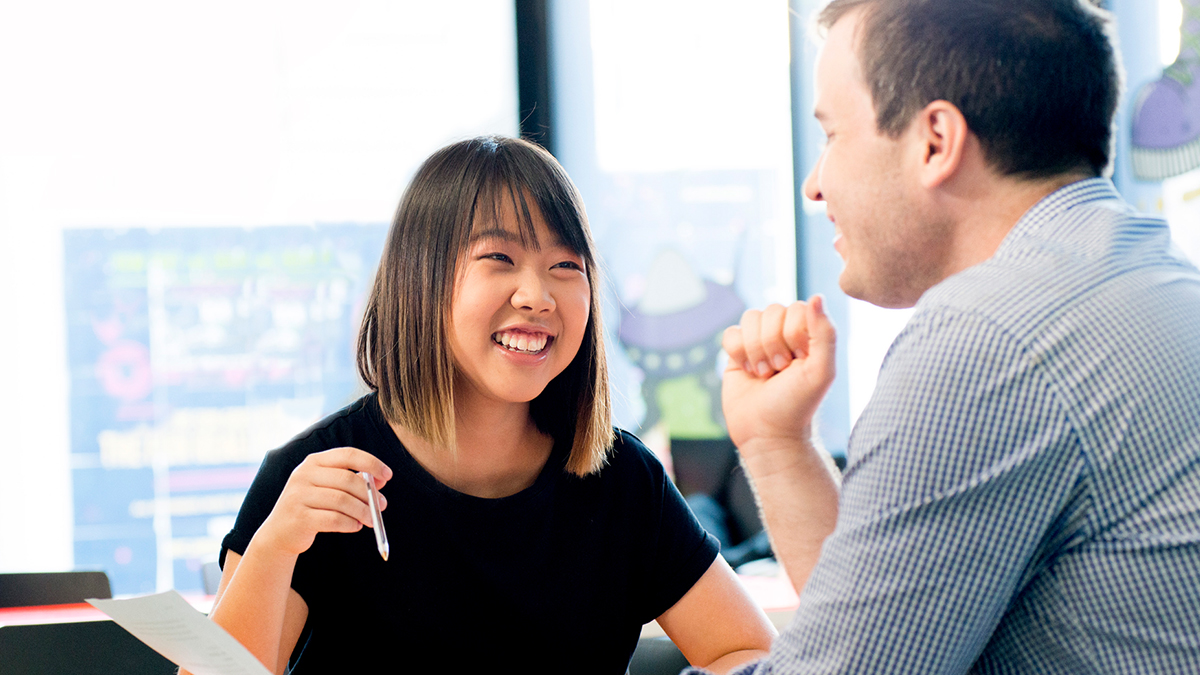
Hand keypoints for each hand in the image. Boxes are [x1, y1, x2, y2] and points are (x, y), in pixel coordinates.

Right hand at [255, 447, 392, 557]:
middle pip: (347, 479)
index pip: (348, 454)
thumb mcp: (329, 488)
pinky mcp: (299, 518)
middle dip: (370, 493)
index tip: (388, 475)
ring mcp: (299, 496)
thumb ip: (353, 481)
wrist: (280, 533)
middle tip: (383, 505)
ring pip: (342, 501)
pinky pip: (333, 519)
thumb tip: (381, 480)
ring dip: (363, 511)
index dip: (371, 463)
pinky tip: (356, 526)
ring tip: (371, 519)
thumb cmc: (312, 507)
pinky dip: (350, 523)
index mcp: (313, 462)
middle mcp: (304, 474)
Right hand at [721, 296, 835, 448]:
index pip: (795, 309)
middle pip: (770, 311)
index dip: (793, 335)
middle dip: (773, 344)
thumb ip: (825, 333)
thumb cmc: (798, 405)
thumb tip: (816, 296)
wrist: (767, 434)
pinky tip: (747, 371)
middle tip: (779, 371)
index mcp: (808, 335)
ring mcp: (759, 342)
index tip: (798, 362)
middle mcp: (784, 334)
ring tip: (764, 373)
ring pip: (749, 318)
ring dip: (755, 349)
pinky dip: (737, 353)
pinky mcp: (736, 353)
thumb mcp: (821, 371)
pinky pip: (730, 333)